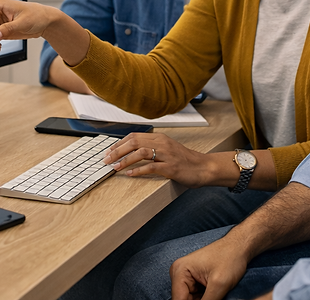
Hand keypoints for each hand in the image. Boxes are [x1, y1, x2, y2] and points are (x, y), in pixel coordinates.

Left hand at [102, 133, 217, 187]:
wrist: (204, 167)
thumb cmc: (184, 160)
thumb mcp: (167, 149)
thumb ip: (152, 148)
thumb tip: (131, 151)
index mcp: (159, 138)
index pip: (134, 136)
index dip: (119, 143)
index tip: (108, 151)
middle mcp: (162, 143)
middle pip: (134, 142)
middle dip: (117, 151)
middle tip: (106, 160)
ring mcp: (167, 155)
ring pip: (140, 153)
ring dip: (125, 160)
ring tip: (115, 167)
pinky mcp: (171, 167)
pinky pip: (151, 167)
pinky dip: (138, 170)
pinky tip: (130, 174)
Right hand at [170, 236, 250, 299]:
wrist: (238, 247)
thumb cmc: (230, 258)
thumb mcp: (219, 285)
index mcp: (180, 271)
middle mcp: (179, 273)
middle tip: (215, 298)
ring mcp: (186, 277)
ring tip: (216, 294)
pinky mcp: (194, 281)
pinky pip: (196, 298)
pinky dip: (204, 299)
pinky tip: (215, 295)